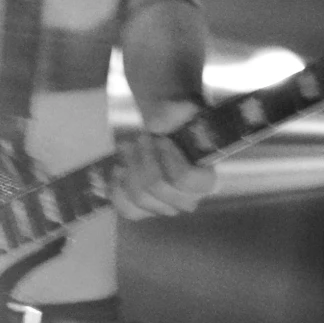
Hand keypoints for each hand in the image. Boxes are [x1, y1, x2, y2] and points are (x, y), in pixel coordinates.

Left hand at [114, 105, 215, 219]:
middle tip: (141, 138)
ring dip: (130, 169)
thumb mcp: (183, 111)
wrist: (163, 132)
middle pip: (158, 187)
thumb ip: (176, 112)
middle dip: (144, 159)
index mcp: (205, 178)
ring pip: (140, 197)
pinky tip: (119, 170)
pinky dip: (118, 189)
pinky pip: (127, 208)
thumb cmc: (177, 125)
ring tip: (128, 149)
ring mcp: (165, 208)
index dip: (169, 159)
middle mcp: (188, 199)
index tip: (163, 140)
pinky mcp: (144, 211)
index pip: (186, 179)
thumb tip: (157, 124)